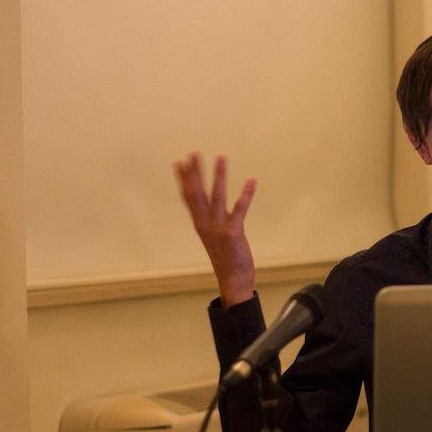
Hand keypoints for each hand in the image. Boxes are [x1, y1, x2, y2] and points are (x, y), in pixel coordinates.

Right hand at [174, 152, 257, 307]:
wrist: (233, 279)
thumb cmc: (226, 257)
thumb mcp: (214, 235)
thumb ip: (213, 218)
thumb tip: (213, 202)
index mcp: (199, 223)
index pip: (188, 197)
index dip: (184, 179)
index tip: (180, 161)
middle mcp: (205, 224)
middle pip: (197, 193)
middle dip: (195, 172)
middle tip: (194, 153)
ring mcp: (218, 228)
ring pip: (217, 196)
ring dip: (219, 175)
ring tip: (221, 156)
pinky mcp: (233, 232)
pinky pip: (240, 209)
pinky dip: (246, 194)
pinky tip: (251, 180)